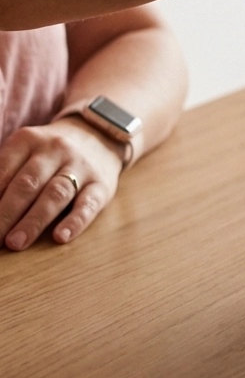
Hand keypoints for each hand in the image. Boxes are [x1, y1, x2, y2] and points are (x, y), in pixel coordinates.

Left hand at [0, 118, 122, 249]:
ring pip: (56, 193)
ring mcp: (82, 166)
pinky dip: (75, 221)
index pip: (4, 170)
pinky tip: (61, 236)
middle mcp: (56, 150)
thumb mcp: (23, 151)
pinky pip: (89, 203)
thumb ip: (3, 175)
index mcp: (29, 141)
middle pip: (28, 183)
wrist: (97, 134)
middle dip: (6, 214)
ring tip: (16, 243)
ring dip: (34, 220)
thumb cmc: (48, 154)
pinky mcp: (102, 184)